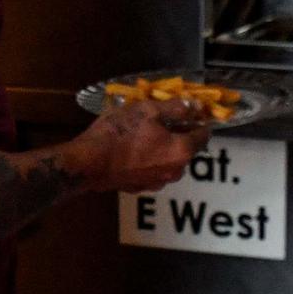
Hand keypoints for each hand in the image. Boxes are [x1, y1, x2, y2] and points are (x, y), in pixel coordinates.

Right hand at [74, 99, 208, 194]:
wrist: (88, 163)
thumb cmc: (119, 133)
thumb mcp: (147, 110)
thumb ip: (174, 108)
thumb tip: (193, 106)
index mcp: (181, 151)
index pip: (204, 135)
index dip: (199, 120)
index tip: (191, 111)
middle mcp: (175, 171)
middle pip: (186, 149)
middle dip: (179, 134)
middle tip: (162, 119)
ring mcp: (157, 182)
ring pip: (169, 160)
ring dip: (163, 147)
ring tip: (144, 133)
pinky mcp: (140, 187)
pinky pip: (153, 169)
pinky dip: (149, 159)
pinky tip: (132, 149)